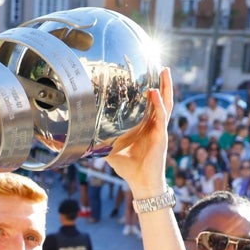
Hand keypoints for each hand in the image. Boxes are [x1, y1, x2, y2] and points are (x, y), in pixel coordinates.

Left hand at [104, 68, 173, 198]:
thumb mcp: (111, 151)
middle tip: (162, 66)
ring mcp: (159, 131)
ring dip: (166, 87)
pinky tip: (154, 92)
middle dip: (163, 83)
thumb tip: (83, 136)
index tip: (148, 74)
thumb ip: (101, 141)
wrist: (141, 183)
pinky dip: (159, 104)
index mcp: (146, 127)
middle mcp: (154, 126)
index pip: (151, 104)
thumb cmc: (129, 168)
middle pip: (163, 99)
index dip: (152, 90)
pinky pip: (161, 117)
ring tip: (164, 71)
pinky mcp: (161, 137)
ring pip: (166, 104)